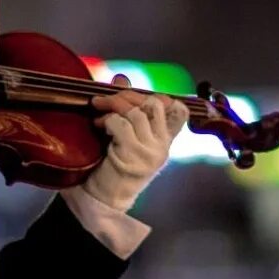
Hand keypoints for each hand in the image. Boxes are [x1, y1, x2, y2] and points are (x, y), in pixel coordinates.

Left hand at [81, 74, 184, 211]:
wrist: (102, 199)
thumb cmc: (111, 165)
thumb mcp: (123, 134)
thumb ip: (126, 107)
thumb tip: (121, 78)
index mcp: (164, 142)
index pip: (179, 110)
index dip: (161, 97)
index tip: (137, 98)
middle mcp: (162, 146)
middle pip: (154, 103)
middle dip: (128, 95)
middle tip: (105, 100)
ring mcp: (149, 151)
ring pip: (135, 112)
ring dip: (112, 106)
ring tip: (99, 114)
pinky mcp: (133, 155)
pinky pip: (121, 124)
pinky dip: (107, 120)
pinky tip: (99, 127)